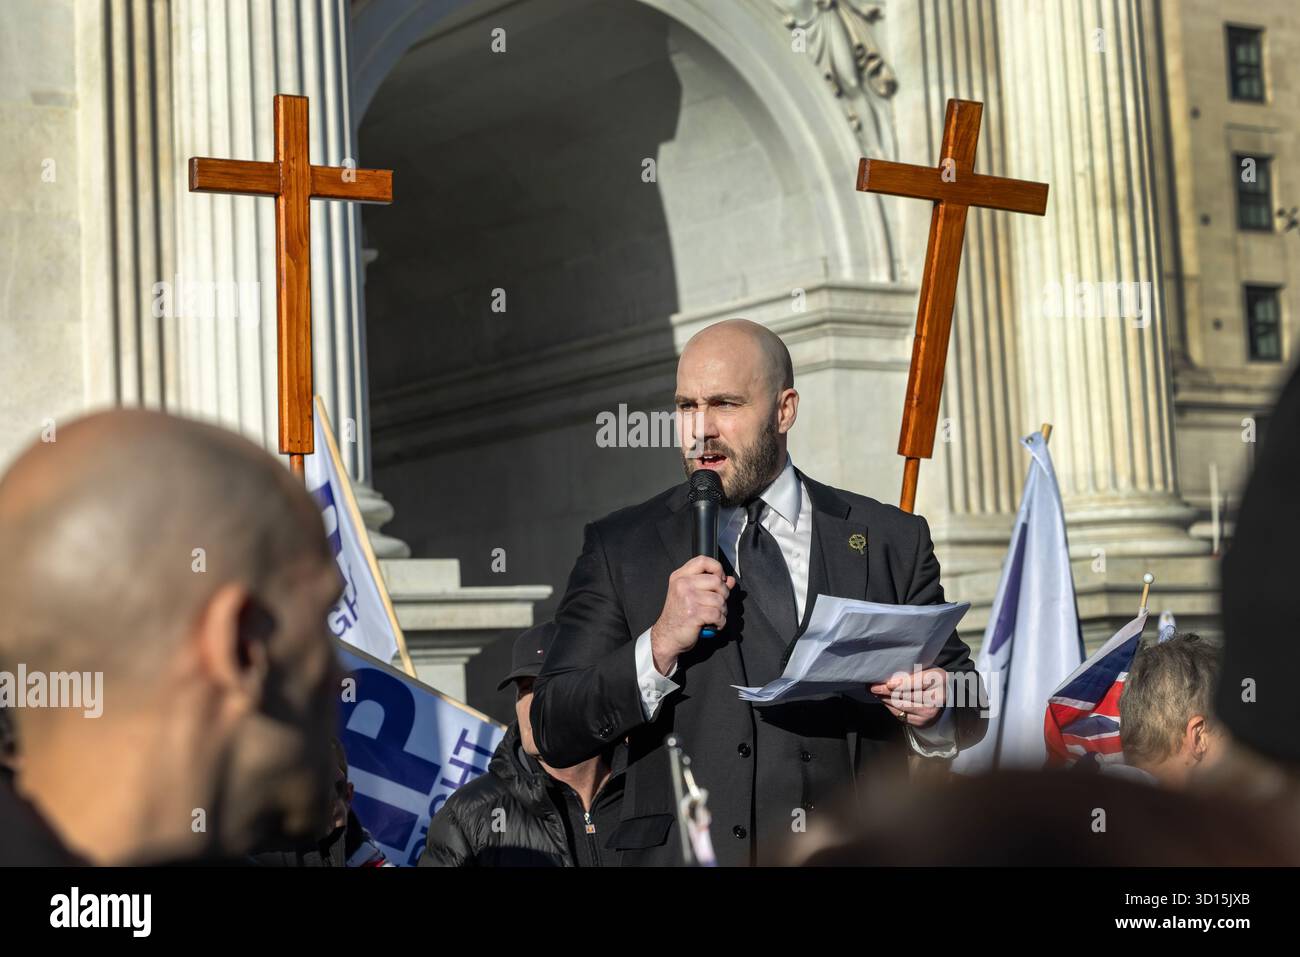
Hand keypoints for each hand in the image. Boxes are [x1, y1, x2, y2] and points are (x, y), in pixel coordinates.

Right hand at [649, 556, 734, 674]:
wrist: (667, 636)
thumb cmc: (678, 616)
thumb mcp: (691, 595)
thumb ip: (710, 585)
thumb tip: (730, 580)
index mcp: (680, 577)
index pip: (703, 560)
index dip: (717, 568)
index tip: (720, 579)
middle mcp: (683, 584)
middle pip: (717, 581)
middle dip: (723, 595)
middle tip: (717, 604)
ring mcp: (688, 598)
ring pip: (720, 600)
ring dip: (722, 611)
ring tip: (714, 616)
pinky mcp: (694, 613)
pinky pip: (718, 614)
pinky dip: (720, 622)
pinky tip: (713, 624)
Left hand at [870, 667, 946, 727]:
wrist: (944, 698)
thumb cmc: (931, 680)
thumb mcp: (927, 670)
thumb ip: (912, 672)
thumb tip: (890, 676)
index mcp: (938, 680)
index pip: (918, 683)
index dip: (902, 684)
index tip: (888, 683)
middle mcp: (935, 699)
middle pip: (906, 696)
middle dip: (886, 692)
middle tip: (872, 686)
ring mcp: (928, 714)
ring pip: (901, 706)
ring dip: (885, 699)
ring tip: (874, 692)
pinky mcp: (920, 722)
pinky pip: (901, 714)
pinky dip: (890, 707)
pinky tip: (883, 699)